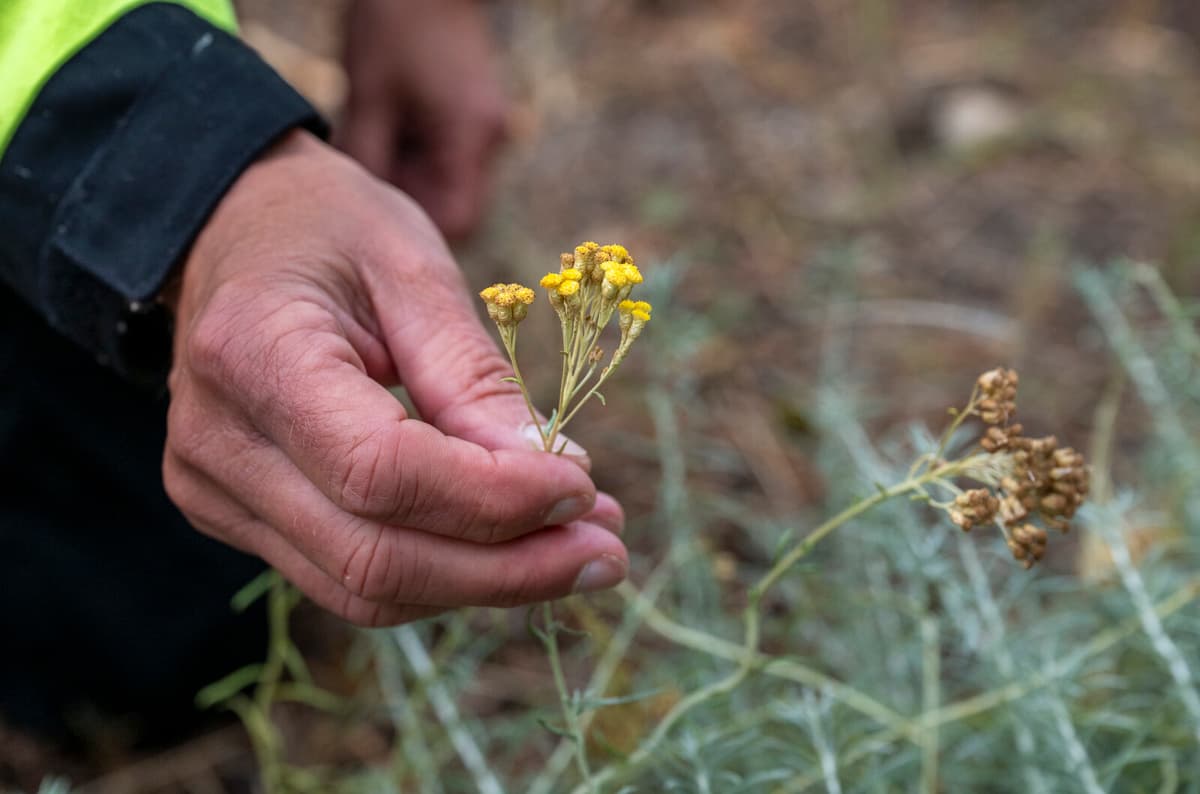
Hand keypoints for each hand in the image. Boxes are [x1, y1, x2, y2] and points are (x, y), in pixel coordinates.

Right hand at [163, 131, 626, 626]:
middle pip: (374, 558)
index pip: (381, 471)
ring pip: (365, 589)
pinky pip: (351, 577)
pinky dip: (443, 572)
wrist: (231, 234)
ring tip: (578, 549)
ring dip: (487, 582)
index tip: (582, 486)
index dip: (493, 497)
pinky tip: (513, 545)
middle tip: (605, 549)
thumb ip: (474, 378)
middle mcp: (216, 444)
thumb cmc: (328, 230)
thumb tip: (559, 479)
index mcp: (253, 354)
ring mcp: (214, 492)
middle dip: (508, 567)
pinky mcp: (237, 517)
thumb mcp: (412, 268)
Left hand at [336, 0, 506, 239]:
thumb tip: (353, 215)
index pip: (458, 222)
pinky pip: (446, 158)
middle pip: (454, 207)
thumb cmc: (395, 26)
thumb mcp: (369, 95)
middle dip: (410, 203)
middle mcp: (487, 141)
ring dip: (410, 178)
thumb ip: (365, 157)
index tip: (378, 218)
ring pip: (447, 184)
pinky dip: (416, 156)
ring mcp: (483, 129)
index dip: (418, 230)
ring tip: (375, 141)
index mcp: (469, 138)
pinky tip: (389, 126)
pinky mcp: (473, 117)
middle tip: (367, 176)